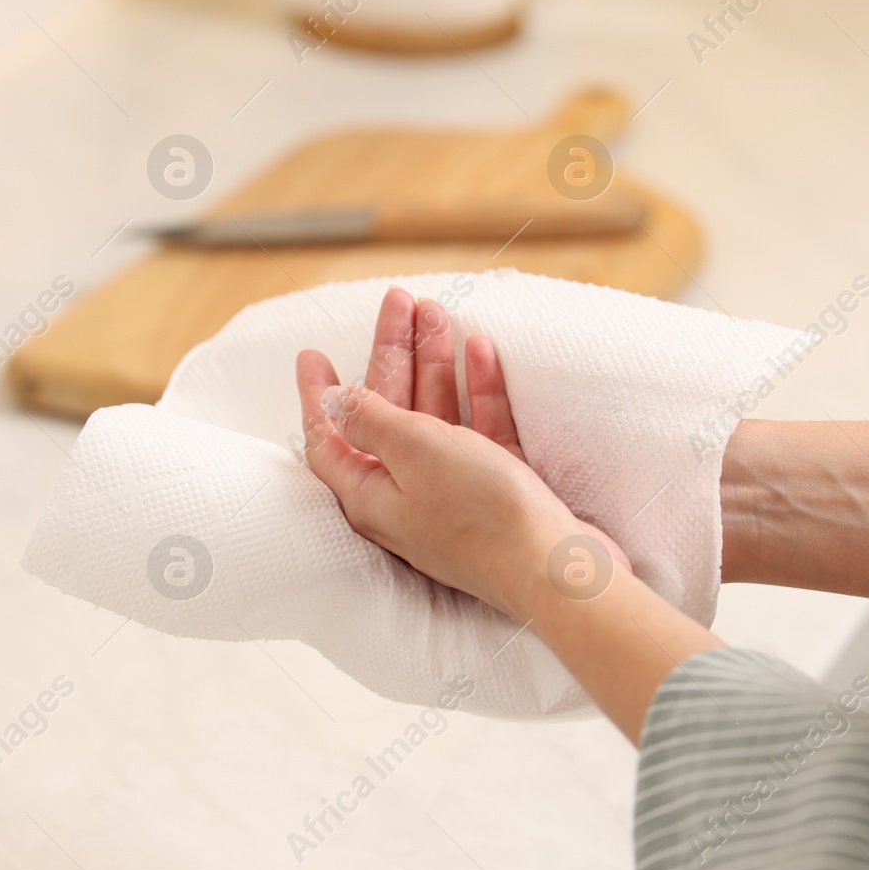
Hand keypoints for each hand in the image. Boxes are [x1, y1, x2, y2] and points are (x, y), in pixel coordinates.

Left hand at [294, 288, 622, 618]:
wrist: (557, 567)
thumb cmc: (478, 512)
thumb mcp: (413, 450)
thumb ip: (371, 418)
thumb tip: (332, 401)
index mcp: (370, 494)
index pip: (328, 438)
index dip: (317, 395)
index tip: (311, 354)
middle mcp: (405, 495)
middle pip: (387, 413)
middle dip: (391, 354)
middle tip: (397, 302)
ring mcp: (453, 494)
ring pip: (435, 415)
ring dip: (434, 361)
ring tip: (436, 310)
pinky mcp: (497, 490)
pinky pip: (480, 429)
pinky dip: (478, 390)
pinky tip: (481, 348)